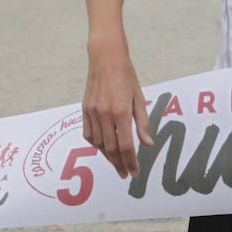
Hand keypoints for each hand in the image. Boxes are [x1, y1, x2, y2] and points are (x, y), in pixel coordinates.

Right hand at [82, 48, 153, 178]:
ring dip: (107, 157)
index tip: (134, 172)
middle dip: (119, 164)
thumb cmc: (126, 76)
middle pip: (111, 148)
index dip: (130, 162)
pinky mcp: (84, 109)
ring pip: (99, 143)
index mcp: (121, 111)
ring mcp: (92, 112)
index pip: (125, 145)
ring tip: (116, 164)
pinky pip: (89, 134)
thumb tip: (147, 144)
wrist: (105, 58)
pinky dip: (96, 145)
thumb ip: (142, 123)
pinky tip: (104, 149)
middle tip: (125, 174)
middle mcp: (104, 114)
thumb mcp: (139, 98)